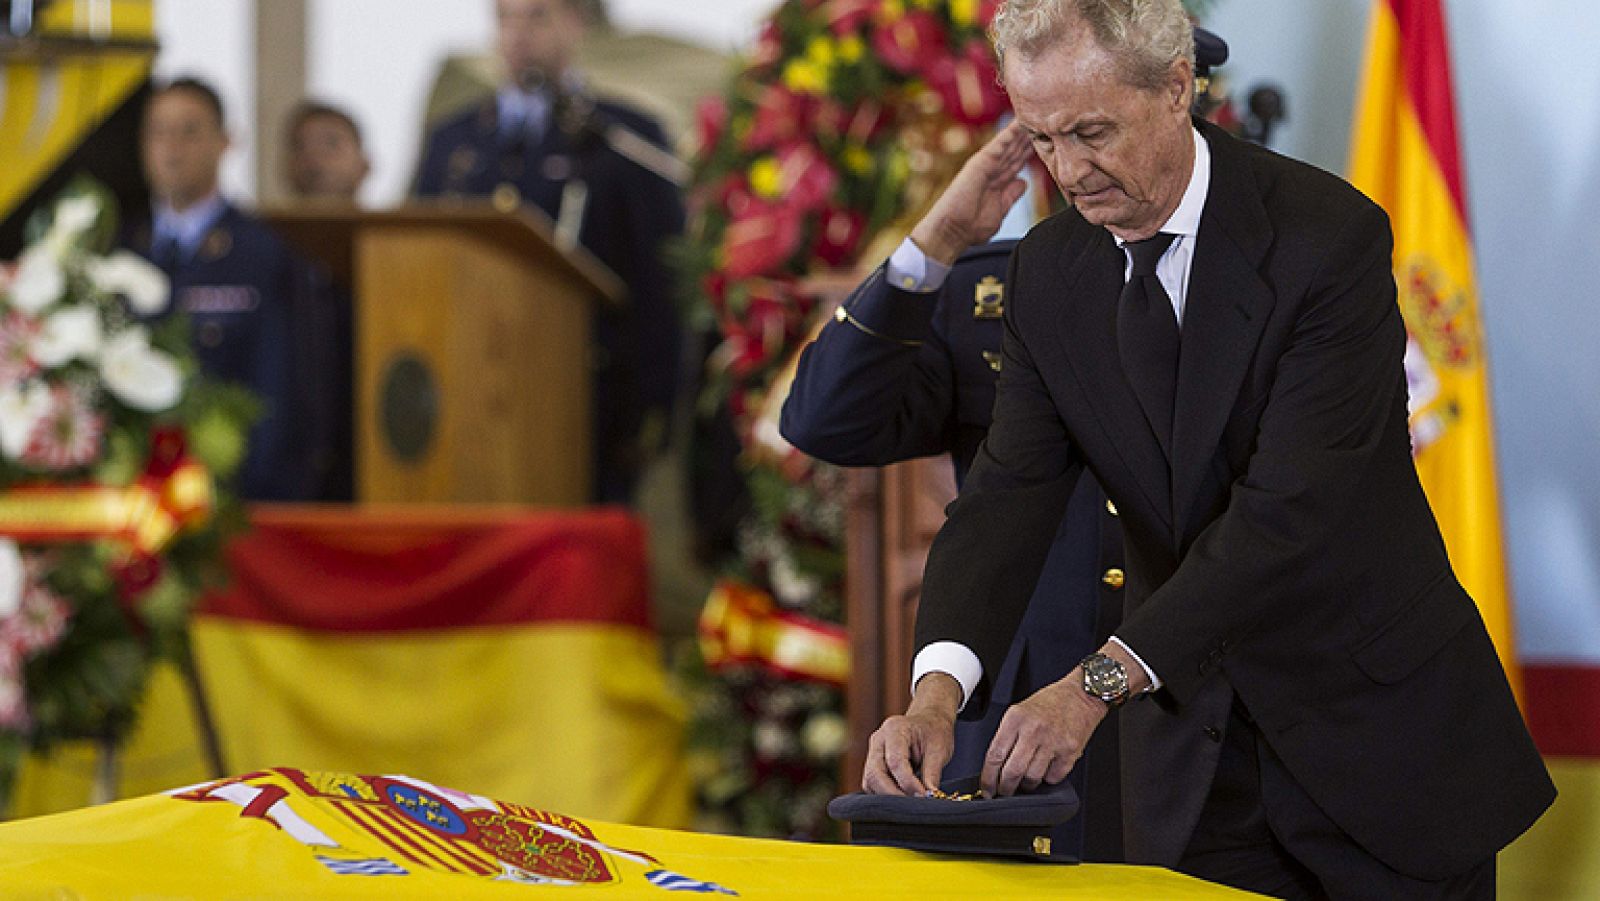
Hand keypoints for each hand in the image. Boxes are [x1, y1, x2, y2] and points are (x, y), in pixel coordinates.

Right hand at [862, 673, 960, 794]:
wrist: (927, 722)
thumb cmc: (934, 732)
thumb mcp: (940, 749)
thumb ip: (932, 773)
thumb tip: (930, 797)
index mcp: (894, 729)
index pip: (895, 761)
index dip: (908, 783)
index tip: (924, 796)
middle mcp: (878, 740)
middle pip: (875, 774)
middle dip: (893, 794)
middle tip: (914, 806)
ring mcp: (873, 753)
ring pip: (870, 782)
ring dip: (888, 796)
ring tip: (911, 803)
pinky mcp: (873, 765)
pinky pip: (872, 785)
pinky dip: (885, 795)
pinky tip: (903, 798)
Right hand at [909, 120, 1033, 265]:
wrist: (952, 233)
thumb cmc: (971, 229)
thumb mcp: (999, 211)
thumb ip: (1011, 196)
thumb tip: (1023, 182)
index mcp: (998, 182)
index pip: (1019, 161)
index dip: (1032, 149)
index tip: (1047, 137)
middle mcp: (992, 170)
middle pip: (1016, 148)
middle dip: (1030, 134)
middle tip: (1046, 118)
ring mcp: (986, 165)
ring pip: (1010, 143)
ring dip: (1022, 129)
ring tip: (1037, 113)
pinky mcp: (980, 163)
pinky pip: (998, 145)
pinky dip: (1009, 133)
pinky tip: (1020, 121)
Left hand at [979, 669, 1106, 797]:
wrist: (1081, 694)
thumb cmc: (1050, 703)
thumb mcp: (1020, 711)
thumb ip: (1008, 736)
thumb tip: (996, 766)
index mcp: (1016, 718)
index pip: (995, 755)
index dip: (988, 778)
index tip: (987, 789)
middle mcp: (1033, 730)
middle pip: (1012, 771)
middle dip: (1005, 788)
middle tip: (1004, 792)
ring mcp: (1052, 741)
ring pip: (1032, 778)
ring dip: (1027, 786)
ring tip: (1025, 781)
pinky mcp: (1070, 751)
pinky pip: (1053, 777)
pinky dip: (1048, 778)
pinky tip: (1046, 769)